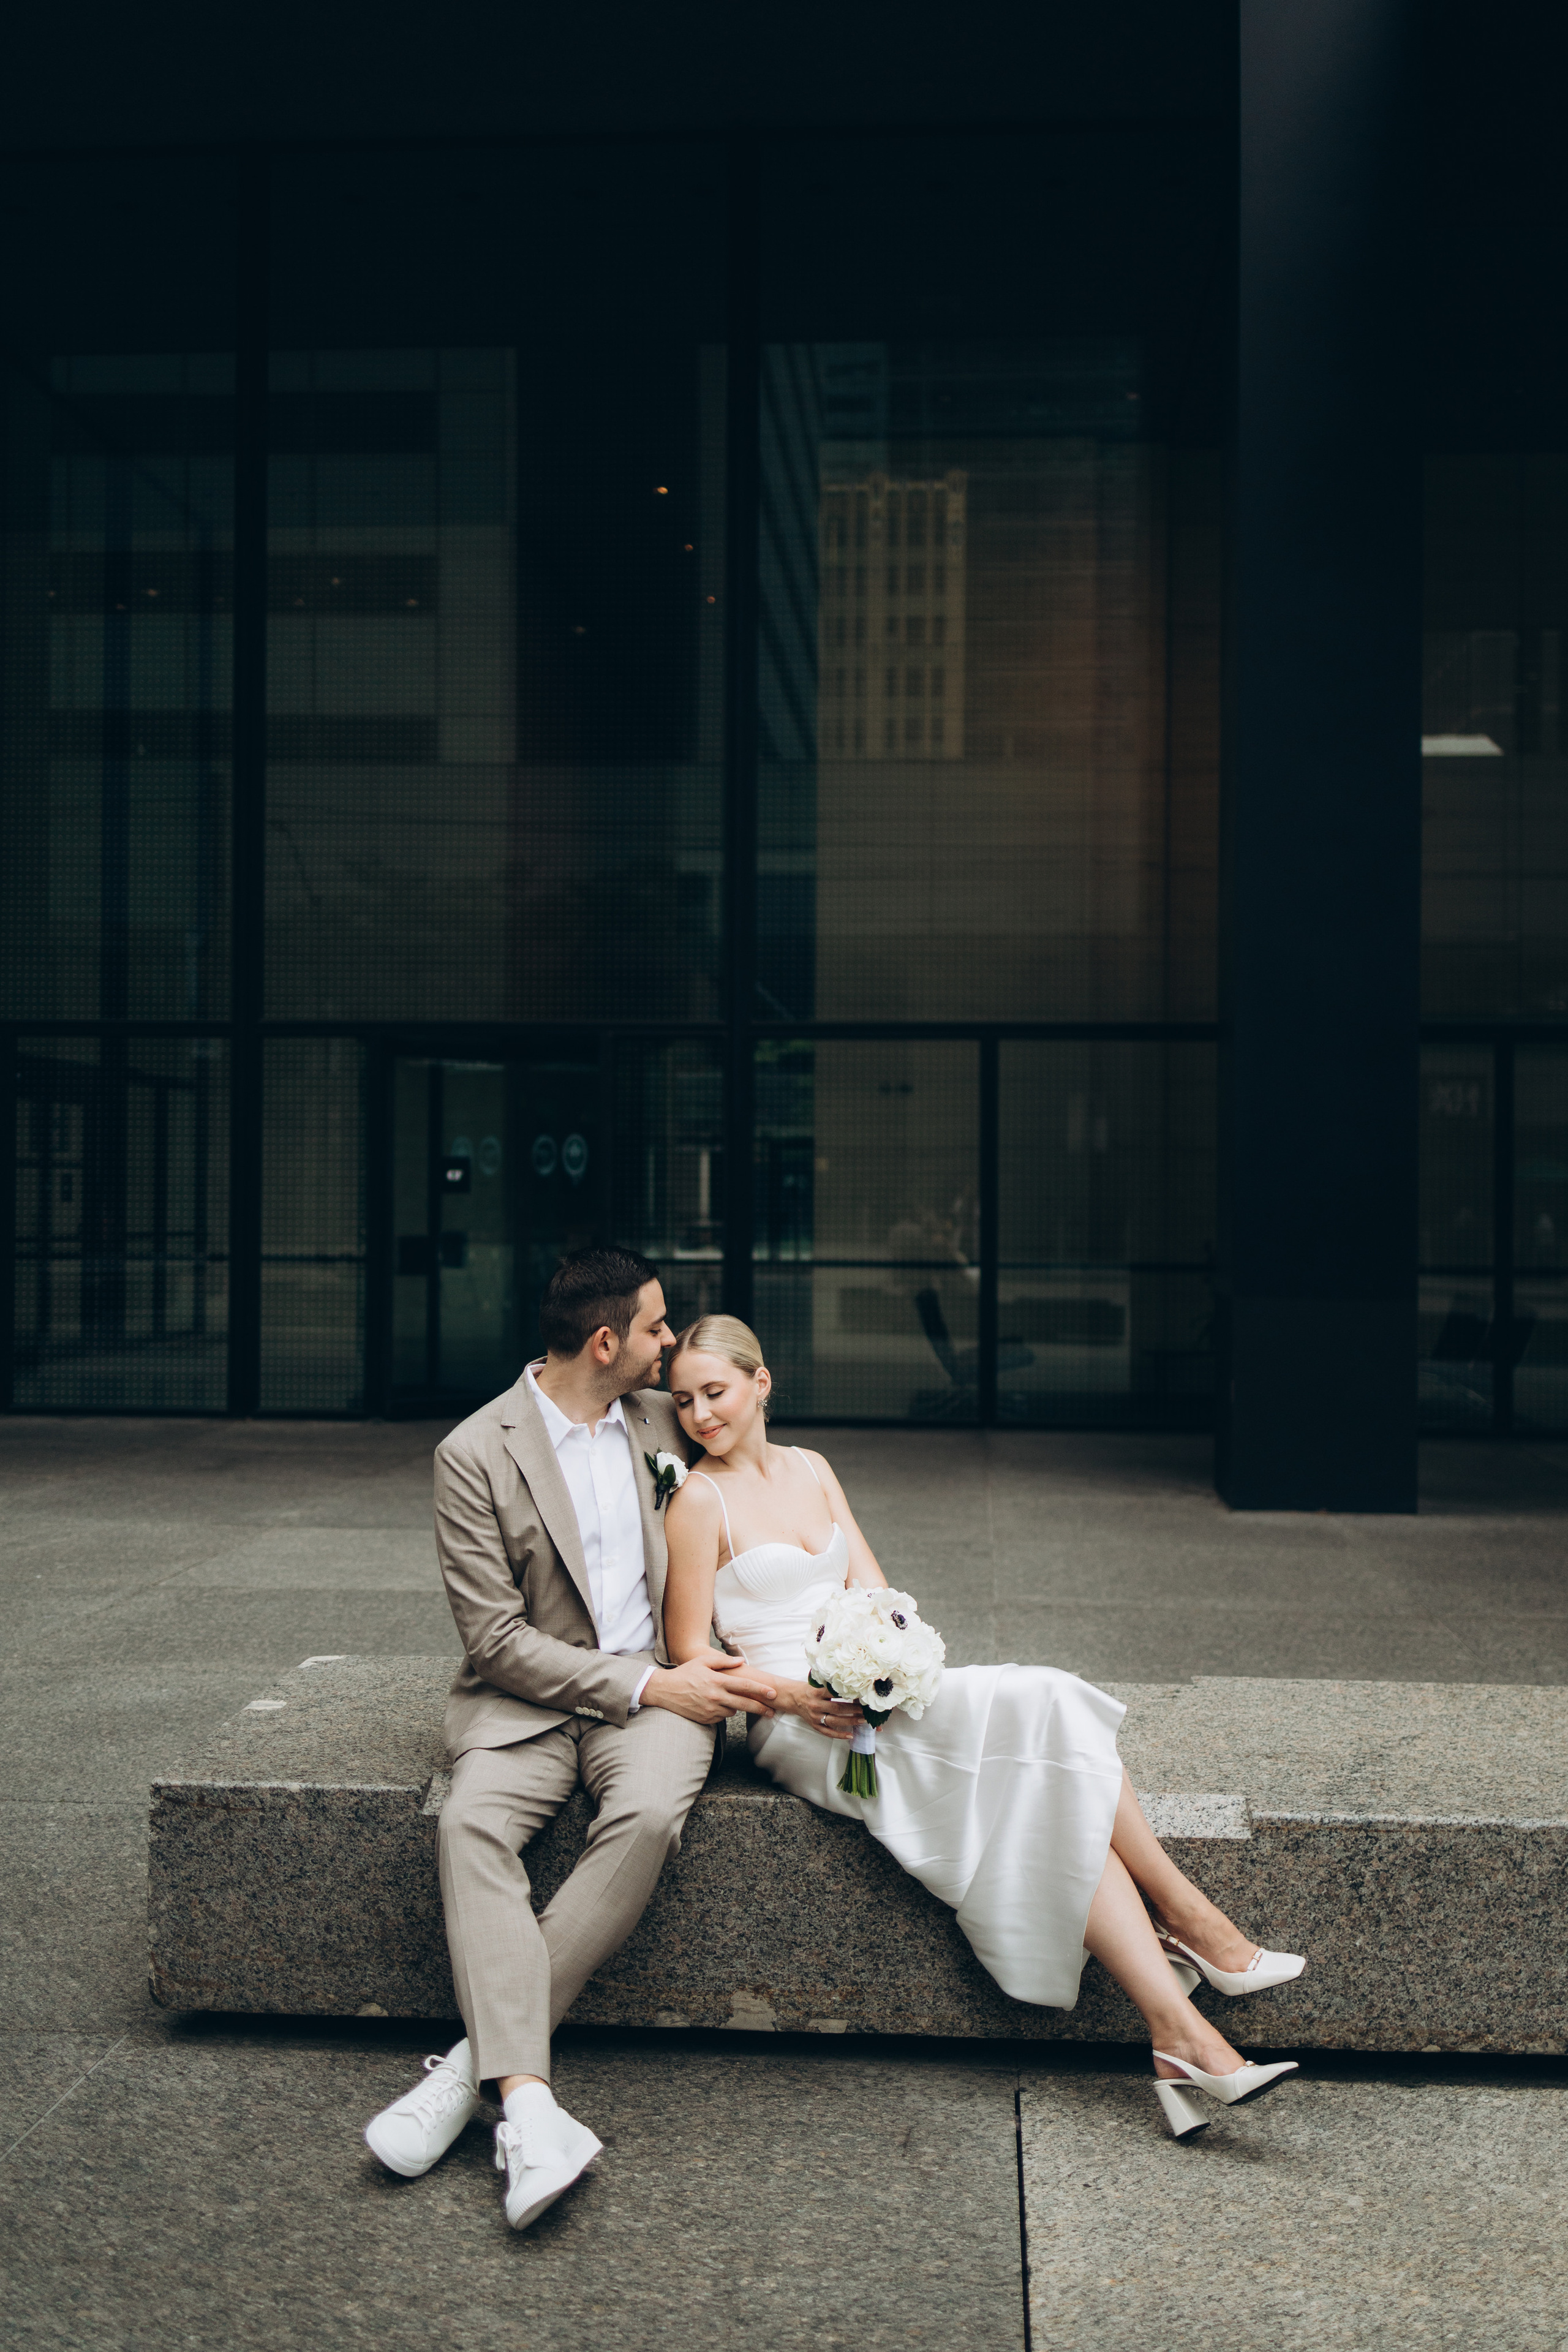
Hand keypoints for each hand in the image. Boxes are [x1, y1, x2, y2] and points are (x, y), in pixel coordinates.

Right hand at [642, 1655, 777, 1724]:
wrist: (664, 1690)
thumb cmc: (685, 1673)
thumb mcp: (703, 1661)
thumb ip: (724, 1662)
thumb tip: (741, 1661)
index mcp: (717, 1681)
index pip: (744, 1686)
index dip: (761, 1690)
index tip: (773, 1694)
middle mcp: (716, 1697)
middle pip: (744, 1704)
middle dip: (761, 1708)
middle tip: (772, 1711)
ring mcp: (710, 1710)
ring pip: (732, 1711)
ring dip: (735, 1707)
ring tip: (728, 1699)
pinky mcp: (705, 1719)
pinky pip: (721, 1717)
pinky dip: (722, 1712)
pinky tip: (715, 1704)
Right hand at [774, 1679, 863, 1740]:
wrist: (793, 1698)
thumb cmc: (809, 1689)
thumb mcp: (818, 1683)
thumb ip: (831, 1685)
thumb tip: (852, 1685)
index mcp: (817, 1692)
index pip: (837, 1694)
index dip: (851, 1695)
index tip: (863, 1695)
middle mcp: (816, 1705)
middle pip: (839, 1708)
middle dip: (855, 1710)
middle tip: (868, 1710)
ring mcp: (815, 1717)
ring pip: (836, 1721)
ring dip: (851, 1721)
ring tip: (864, 1721)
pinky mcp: (815, 1725)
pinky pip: (828, 1732)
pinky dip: (840, 1735)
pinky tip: (850, 1735)